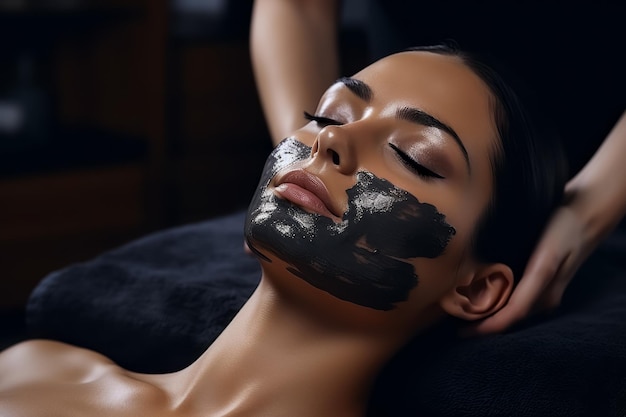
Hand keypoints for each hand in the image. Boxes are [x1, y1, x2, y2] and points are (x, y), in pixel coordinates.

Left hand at [466, 189, 595, 334]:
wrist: (586, 213)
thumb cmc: (564, 230)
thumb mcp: (548, 258)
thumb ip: (534, 283)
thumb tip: (512, 309)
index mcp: (544, 293)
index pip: (510, 318)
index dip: (487, 328)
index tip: (462, 333)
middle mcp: (545, 296)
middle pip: (510, 317)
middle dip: (484, 322)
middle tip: (455, 320)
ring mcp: (545, 289)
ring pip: (513, 308)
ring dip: (490, 312)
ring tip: (463, 310)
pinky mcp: (542, 279)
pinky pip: (517, 296)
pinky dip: (498, 299)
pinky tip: (481, 293)